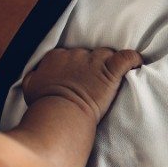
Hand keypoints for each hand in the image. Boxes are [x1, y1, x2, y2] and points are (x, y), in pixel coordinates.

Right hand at [22, 47, 141, 120]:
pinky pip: (126, 58)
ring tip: (109, 77)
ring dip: (107, 63)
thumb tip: (35, 74)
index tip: (74, 79)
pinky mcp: (110, 71)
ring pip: (105, 54)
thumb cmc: (44, 104)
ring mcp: (93, 61)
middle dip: (89, 66)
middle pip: (86, 54)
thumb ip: (32, 76)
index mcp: (55, 57)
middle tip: (90, 83)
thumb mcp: (29, 88)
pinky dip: (133, 59)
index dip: (72, 68)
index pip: (67, 55)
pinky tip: (137, 62)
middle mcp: (74, 54)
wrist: (62, 113)